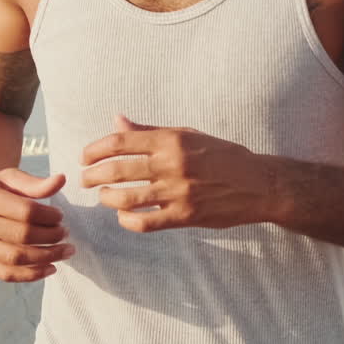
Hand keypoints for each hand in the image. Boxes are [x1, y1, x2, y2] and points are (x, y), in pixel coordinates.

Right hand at [0, 168, 74, 280]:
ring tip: (65, 252)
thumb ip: (33, 183)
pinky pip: (6, 274)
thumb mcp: (5, 178)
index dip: (48, 216)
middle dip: (51, 237)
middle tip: (66, 233)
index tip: (60, 216)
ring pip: (16, 258)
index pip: (25, 211)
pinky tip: (50, 268)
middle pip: (22, 236)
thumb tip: (61, 180)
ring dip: (47, 257)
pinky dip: (31, 275)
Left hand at [81, 115, 270, 232]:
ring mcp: (178, 192)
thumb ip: (150, 132)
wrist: (259, 184)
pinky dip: (128, 220)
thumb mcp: (188, 135)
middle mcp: (172, 164)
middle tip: (84, 179)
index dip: (95, 150)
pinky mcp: (185, 216)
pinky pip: (145, 222)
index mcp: (171, 140)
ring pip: (127, 198)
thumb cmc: (222, 156)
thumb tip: (117, 121)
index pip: (121, 142)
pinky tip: (123, 216)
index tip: (85, 157)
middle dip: (93, 176)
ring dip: (106, 199)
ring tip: (102, 197)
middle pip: (118, 170)